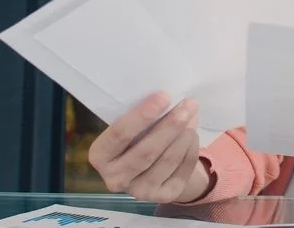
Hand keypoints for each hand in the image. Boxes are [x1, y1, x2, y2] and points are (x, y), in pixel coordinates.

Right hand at [88, 92, 209, 202]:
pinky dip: (191, 148)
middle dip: (170, 126)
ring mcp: (138, 191)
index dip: (141, 116)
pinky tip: (192, 134)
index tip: (164, 96)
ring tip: (193, 115)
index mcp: (100, 156)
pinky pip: (181, 169)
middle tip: (187, 105)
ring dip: (184, 135)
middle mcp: (114, 178)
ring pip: (167, 160)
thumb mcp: (131, 128)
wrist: (153, 167)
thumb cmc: (138, 137)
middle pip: (146, 151)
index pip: (119, 135)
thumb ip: (141, 117)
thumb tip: (168, 100)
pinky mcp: (161, 196)